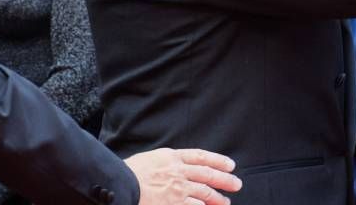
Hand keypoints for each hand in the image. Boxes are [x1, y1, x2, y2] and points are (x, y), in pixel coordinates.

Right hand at [124, 148, 240, 204]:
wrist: (119, 184)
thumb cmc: (127, 172)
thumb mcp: (150, 158)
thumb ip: (167, 161)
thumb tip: (179, 166)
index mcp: (172, 156)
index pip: (201, 157)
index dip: (218, 160)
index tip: (230, 165)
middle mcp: (178, 170)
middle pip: (208, 174)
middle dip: (224, 179)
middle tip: (236, 184)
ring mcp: (178, 188)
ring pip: (205, 192)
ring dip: (217, 198)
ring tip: (225, 202)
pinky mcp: (174, 203)